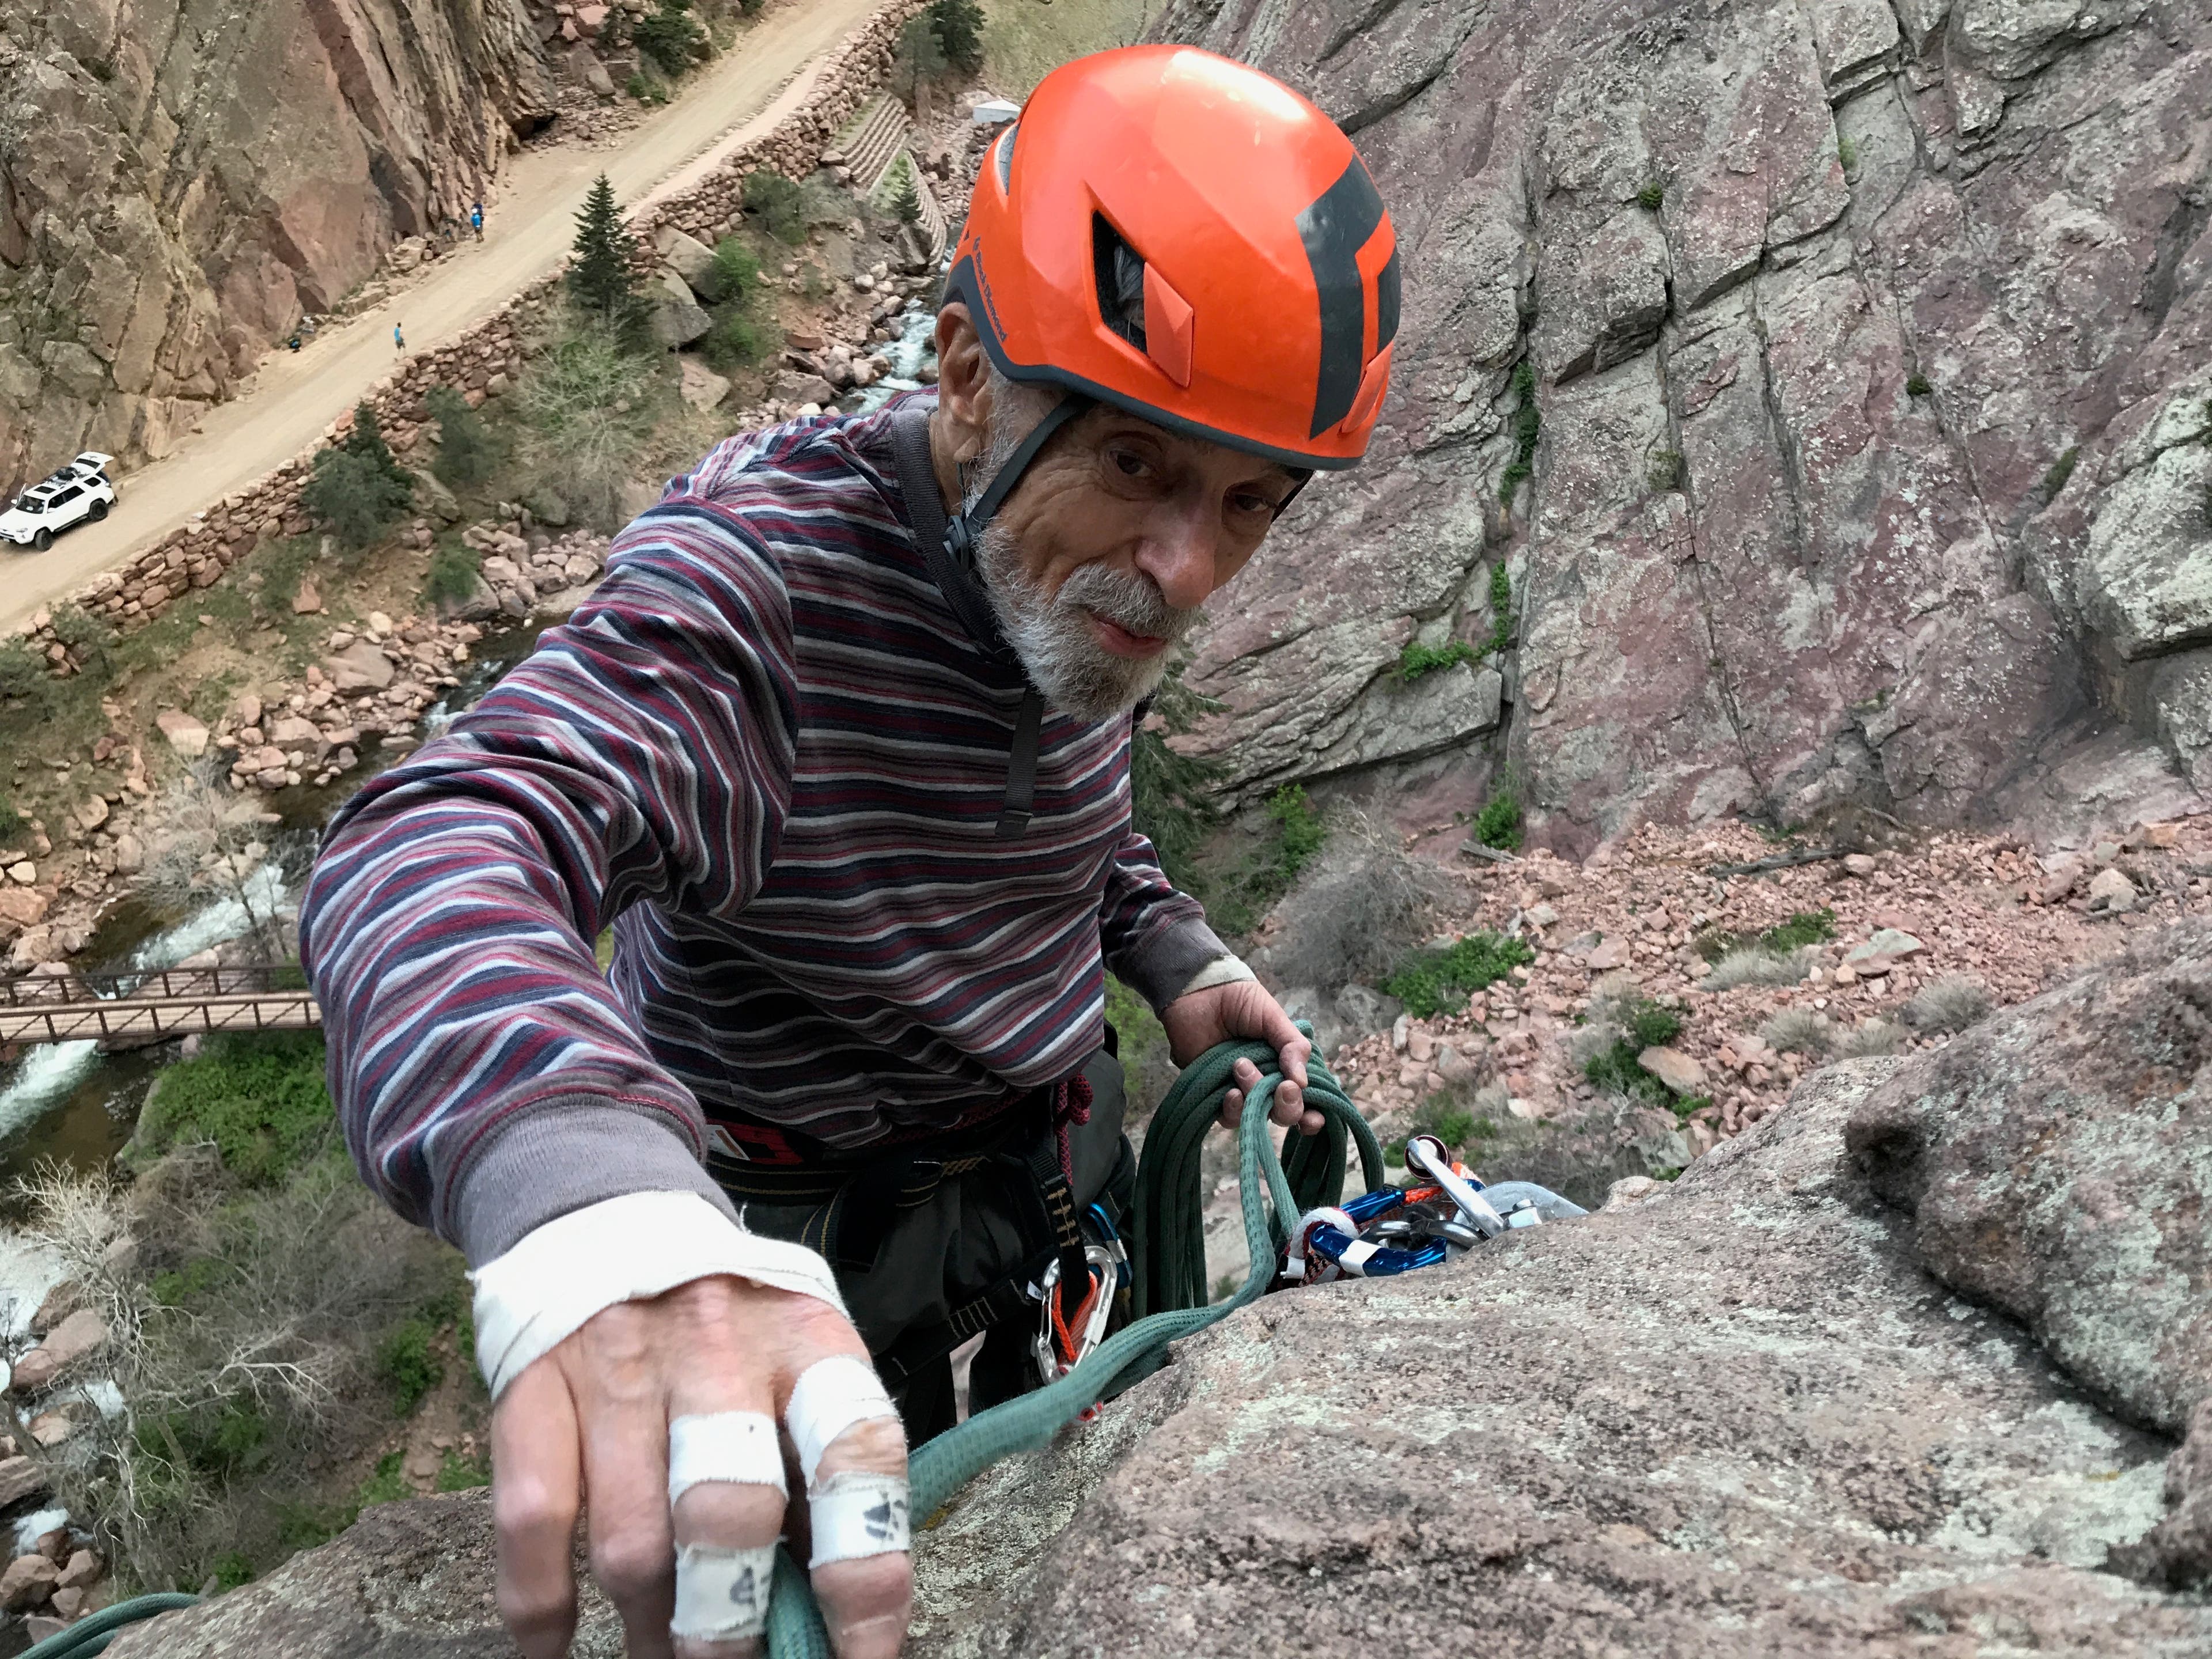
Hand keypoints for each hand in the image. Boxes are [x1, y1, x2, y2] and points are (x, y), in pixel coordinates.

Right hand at [493, 1277, 910, 1658]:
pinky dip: (541, 1612)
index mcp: (806, 1343)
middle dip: (727, 1630)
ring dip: (647, 1633)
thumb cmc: (727, 1317)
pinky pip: (533, 1529)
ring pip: (633, 1544)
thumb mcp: (796, 1358)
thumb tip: (832, 1612)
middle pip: (728, 1515)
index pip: (858, 1461)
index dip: (865, 1580)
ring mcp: (619, 1368)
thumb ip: (816, 1466)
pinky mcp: (532, 1389)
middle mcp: (718, 1350)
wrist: (601, 1201)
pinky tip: (557, 1650)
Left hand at [1158, 977, 1319, 1135]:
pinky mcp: (1214, 1094)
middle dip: (1289, 1107)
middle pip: (1285, 1113)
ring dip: (1255, 1095)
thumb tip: (1303, 1082)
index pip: (1307, 1099)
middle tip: (1284, 1087)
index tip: (1313, 1118)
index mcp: (1286, 1065)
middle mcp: (1267, 1082)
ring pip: (1257, 1115)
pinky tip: (1230, 1091)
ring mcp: (1241, 1089)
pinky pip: (1228, 1117)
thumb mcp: (1274, 1017)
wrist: (1199, 992)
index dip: (1312, 1115)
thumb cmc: (1239, 1001)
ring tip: (1240, 1065)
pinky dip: (1233, 1109)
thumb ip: (1293, 1046)